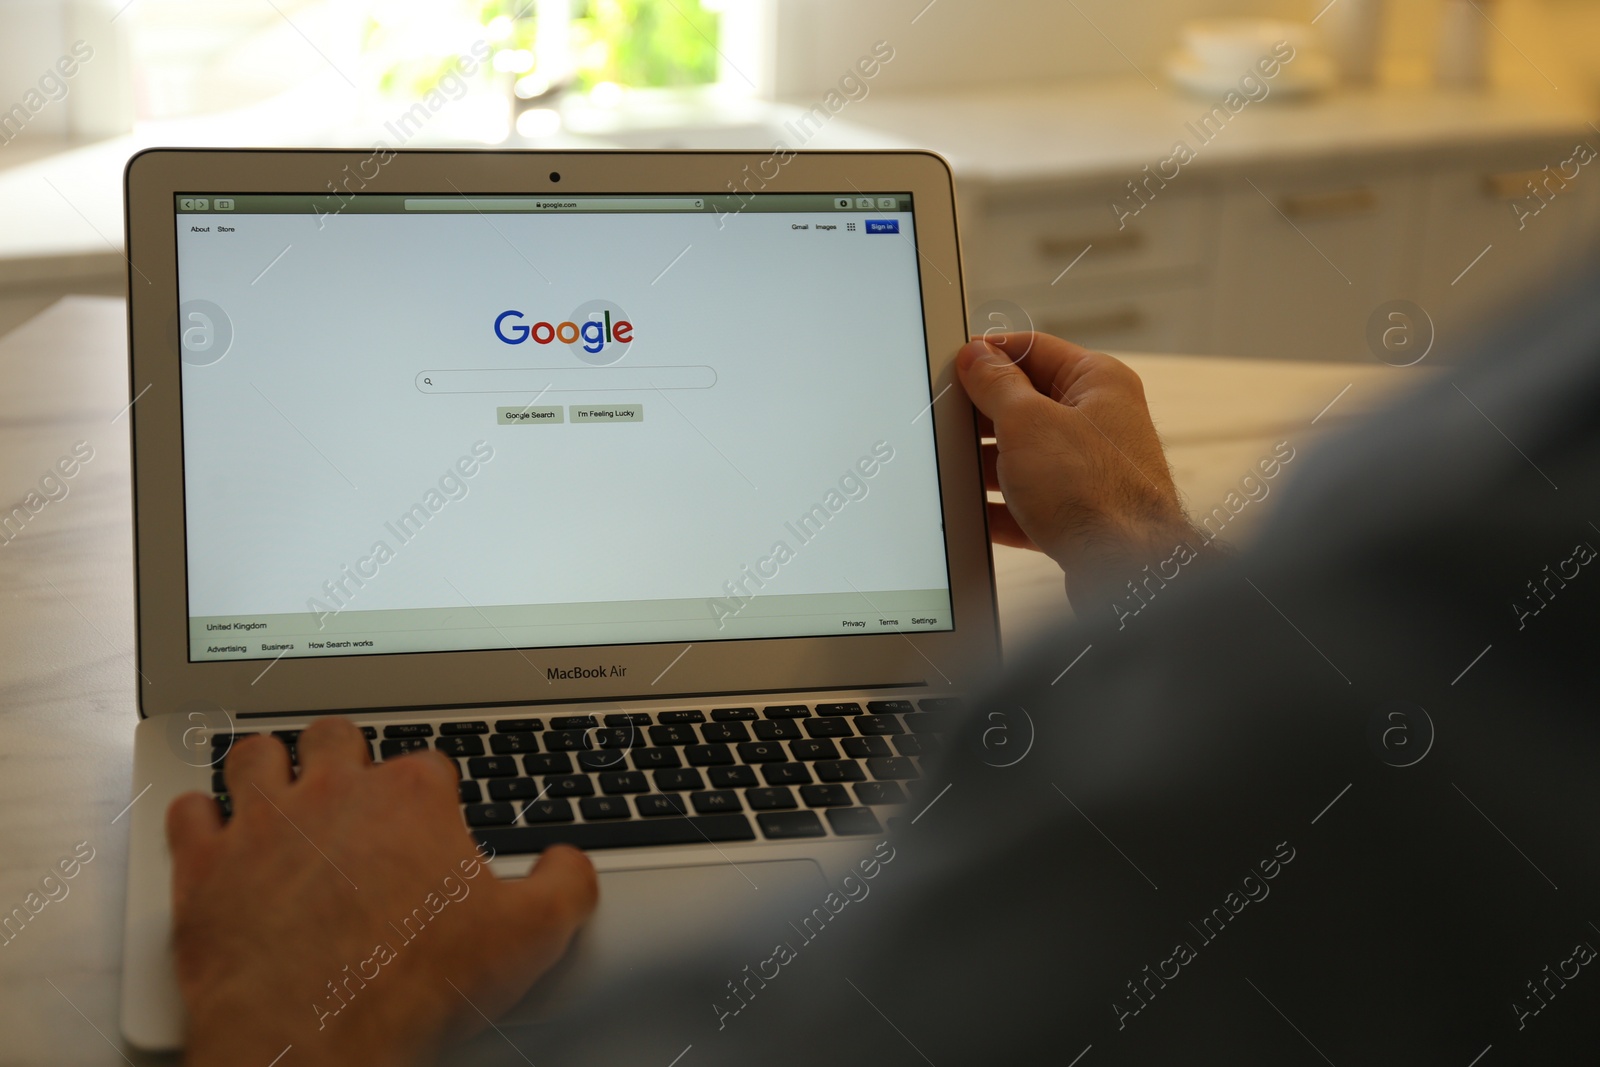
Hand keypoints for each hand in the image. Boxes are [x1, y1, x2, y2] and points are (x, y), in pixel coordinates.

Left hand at [167, 719, 597, 1066]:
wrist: (318, 1037)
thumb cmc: (413, 985)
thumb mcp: (530, 936)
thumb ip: (565, 884)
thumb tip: (570, 864)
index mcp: (413, 799)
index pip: (426, 763)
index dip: (430, 791)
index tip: (431, 819)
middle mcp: (336, 794)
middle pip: (336, 736)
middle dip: (343, 753)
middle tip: (350, 786)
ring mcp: (264, 825)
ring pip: (255, 754)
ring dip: (266, 766)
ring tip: (277, 788)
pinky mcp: (206, 866)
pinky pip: (189, 812)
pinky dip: (198, 818)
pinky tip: (212, 833)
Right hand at [955, 332, 1199, 608]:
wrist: (1125, 569)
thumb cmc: (1094, 492)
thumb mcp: (1028, 423)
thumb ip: (997, 385)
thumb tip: (977, 356)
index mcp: (1098, 382)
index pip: (1034, 349)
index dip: (991, 354)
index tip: (957, 365)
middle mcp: (1100, 421)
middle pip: (1027, 404)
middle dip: (984, 416)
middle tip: (949, 420)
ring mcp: (1091, 469)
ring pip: (1026, 455)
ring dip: (989, 464)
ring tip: (957, 469)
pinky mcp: (1081, 512)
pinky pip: (1031, 500)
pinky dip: (1003, 506)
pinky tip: (977, 513)